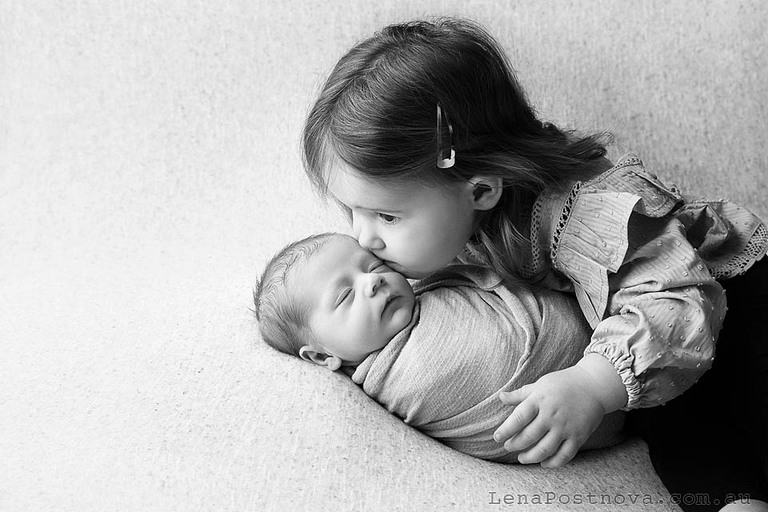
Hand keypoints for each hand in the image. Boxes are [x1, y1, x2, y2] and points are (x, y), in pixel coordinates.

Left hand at [493, 366, 607, 467]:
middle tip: (508, 447)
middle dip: (515, 445)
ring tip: (522, 458)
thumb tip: (500, 397)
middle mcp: (552, 415)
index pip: (518, 418)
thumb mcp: (540, 384)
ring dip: (530, 457)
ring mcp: (566, 427)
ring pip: (544, 449)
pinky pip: (564, 455)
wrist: (594, 385)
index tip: (497, 437)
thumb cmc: (563, 383)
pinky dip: (553, 463)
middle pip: (529, 436)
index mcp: (539, 400)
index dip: (506, 430)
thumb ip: (520, 394)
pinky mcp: (578, 437)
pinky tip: (543, 463)